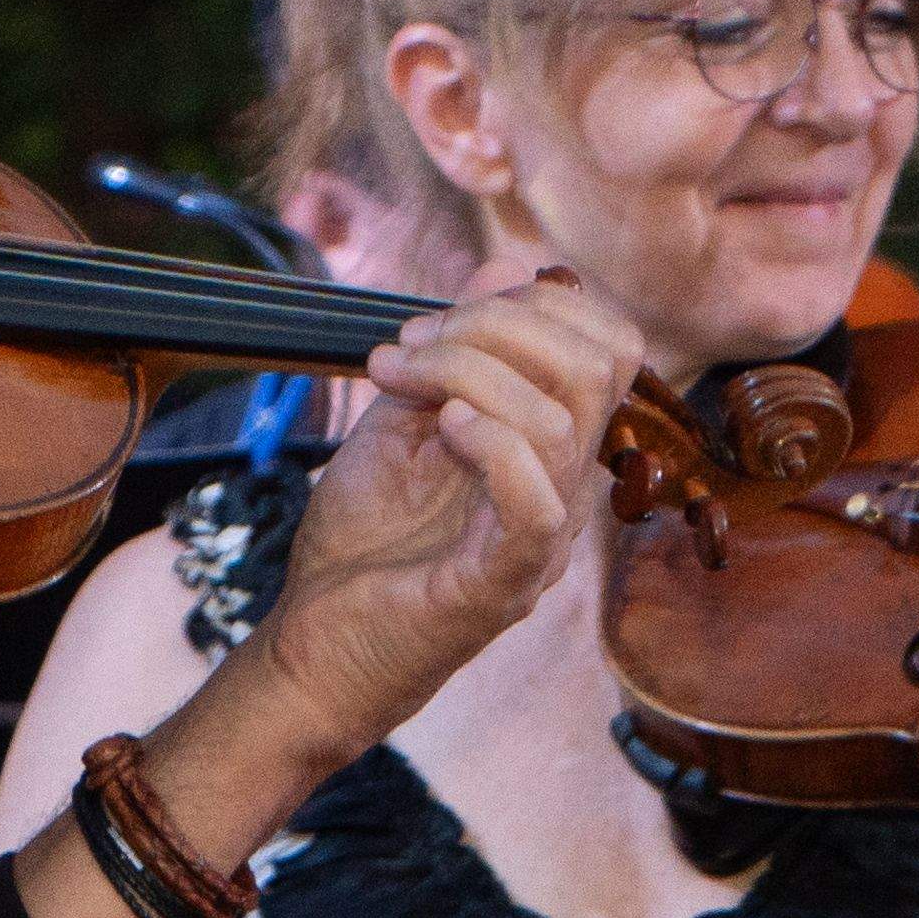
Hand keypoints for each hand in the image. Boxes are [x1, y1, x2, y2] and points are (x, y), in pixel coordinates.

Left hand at [249, 267, 654, 755]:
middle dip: (497, 325)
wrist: (313, 653)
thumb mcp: (397, 426)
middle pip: (595, 366)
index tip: (430, 324)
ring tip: (395, 382)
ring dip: (467, 373)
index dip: (531, 306)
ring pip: (561, 418)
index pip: (605, 347)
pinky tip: (442, 431)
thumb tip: (507, 263)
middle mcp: (561, 490)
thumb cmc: (360, 551)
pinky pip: (538, 505)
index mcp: (547, 450)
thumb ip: (452, 352)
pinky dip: (494, 445)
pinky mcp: (502, 586)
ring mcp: (540, 541)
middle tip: (408, 349)